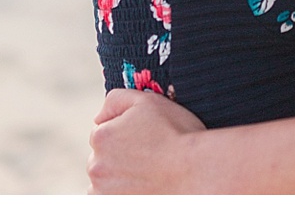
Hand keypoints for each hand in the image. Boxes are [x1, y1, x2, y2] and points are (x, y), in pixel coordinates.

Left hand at [88, 88, 205, 193]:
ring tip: (148, 176)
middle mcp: (96, 167)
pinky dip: (124, 195)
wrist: (198, 173)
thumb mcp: (146, 101)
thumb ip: (115, 100)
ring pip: (106, 184)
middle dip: (120, 159)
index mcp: (100, 138)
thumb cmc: (177, 136)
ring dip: (119, 180)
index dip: (124, 135)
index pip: (102, 134)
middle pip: (102, 160)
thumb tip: (99, 117)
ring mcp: (105, 193)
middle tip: (149, 159)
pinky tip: (145, 188)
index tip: (144, 142)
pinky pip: (112, 199)